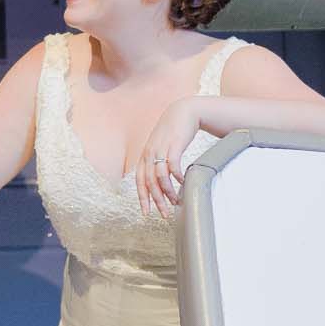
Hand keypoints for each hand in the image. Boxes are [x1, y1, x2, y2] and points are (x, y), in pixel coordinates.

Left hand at [135, 97, 201, 219]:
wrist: (184, 111)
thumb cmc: (173, 132)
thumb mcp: (160, 146)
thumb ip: (158, 162)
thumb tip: (160, 182)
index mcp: (145, 155)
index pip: (139, 180)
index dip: (142, 197)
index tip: (146, 212)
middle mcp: (149, 152)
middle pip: (149, 182)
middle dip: (156, 200)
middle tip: (164, 213)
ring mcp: (161, 148)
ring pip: (160, 176)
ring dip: (167, 191)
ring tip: (175, 201)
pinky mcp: (174, 145)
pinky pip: (173, 165)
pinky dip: (176, 176)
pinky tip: (183, 182)